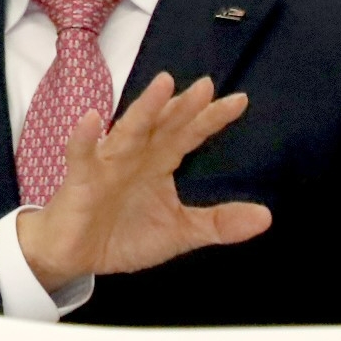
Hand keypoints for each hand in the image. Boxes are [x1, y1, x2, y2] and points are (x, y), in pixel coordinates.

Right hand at [15, 71, 271, 295]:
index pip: (188, 135)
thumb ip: (218, 223)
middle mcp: (135, 156)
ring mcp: (107, 164)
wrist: (73, 255)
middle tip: (206, 86)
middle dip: (183, 106)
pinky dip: (85, 137)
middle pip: (163, 125)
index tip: (239, 100)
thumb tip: (266, 216)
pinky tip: (92, 119)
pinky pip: (82, 154)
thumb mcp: (179, 232)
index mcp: (159, 163)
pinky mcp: (81, 179)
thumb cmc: (121, 234)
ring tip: (163, 85)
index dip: (211, 118)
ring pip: (128, 131)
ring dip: (145, 108)